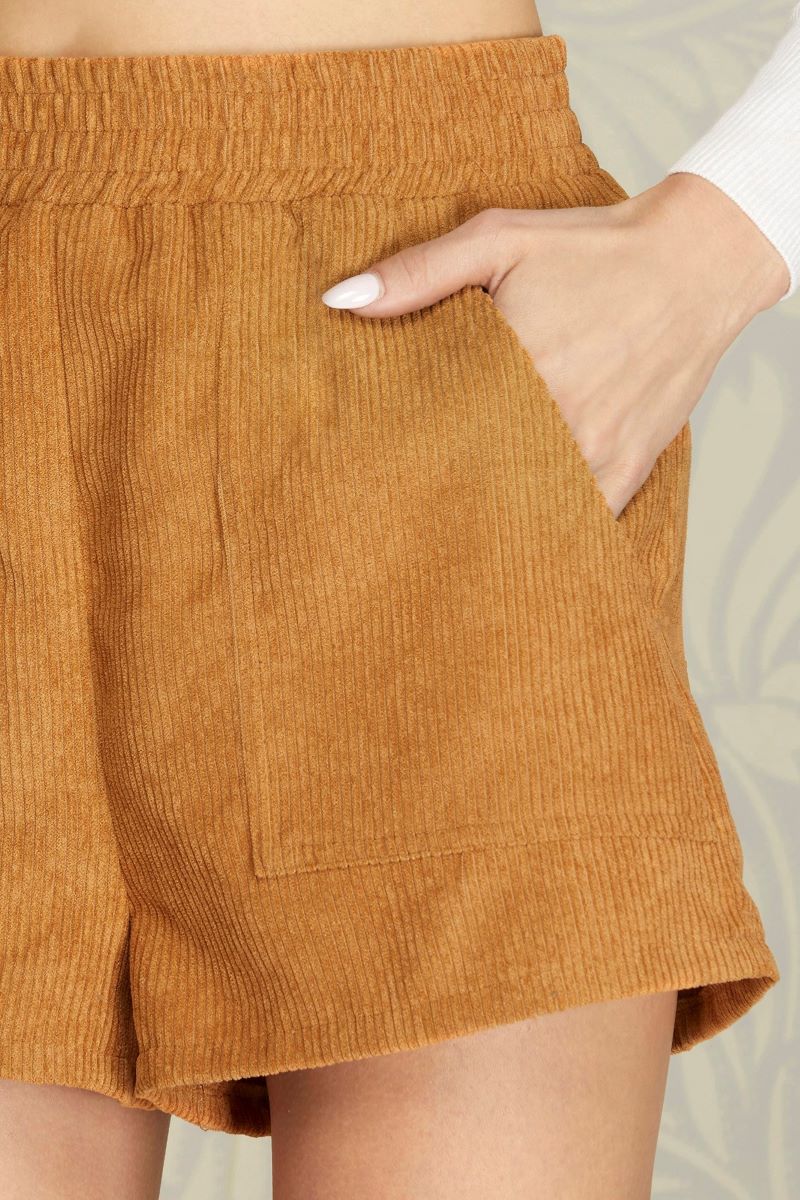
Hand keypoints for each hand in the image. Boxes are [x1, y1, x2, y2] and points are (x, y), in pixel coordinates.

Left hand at [321, 173, 788, 518]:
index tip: (371, 464)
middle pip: (474, 477)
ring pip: (524, 507)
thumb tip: (339, 300)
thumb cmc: (594, 249)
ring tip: (453, 518)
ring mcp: (595, 449)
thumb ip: (418, 272)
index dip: (399, 451)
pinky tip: (518, 525)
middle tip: (400, 500)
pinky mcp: (628, 466)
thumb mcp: (500, 238)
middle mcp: (555, 417)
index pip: (433, 430)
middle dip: (439, 488)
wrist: (698, 264)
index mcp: (513, 365)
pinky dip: (547, 523)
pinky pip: (578, 518)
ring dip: (491, 511)